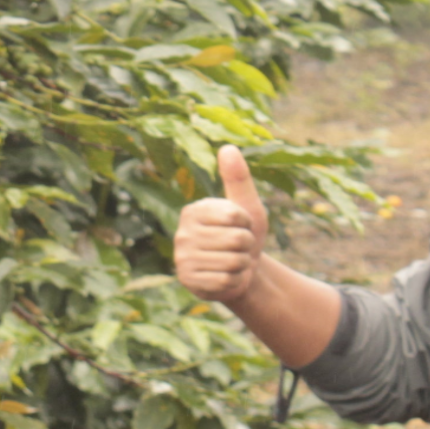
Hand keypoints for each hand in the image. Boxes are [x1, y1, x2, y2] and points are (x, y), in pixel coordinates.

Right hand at [174, 145, 267, 303]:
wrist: (241, 271)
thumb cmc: (244, 233)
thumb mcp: (247, 206)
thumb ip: (238, 178)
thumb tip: (228, 147)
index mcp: (194, 210)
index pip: (235, 215)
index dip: (247, 223)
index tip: (240, 226)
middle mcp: (183, 232)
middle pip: (237, 239)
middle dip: (247, 246)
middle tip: (238, 248)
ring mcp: (182, 258)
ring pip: (233, 261)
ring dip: (242, 264)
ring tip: (233, 261)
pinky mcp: (188, 281)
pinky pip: (226, 281)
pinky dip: (235, 280)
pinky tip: (226, 277)